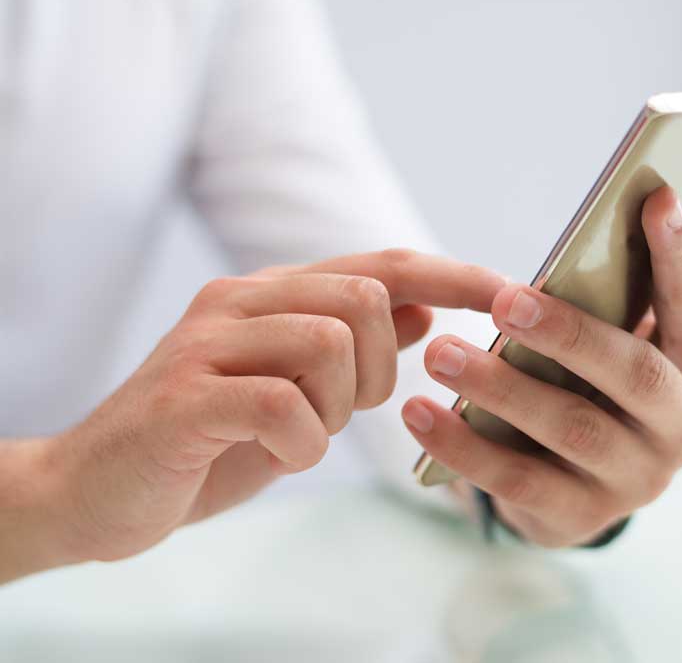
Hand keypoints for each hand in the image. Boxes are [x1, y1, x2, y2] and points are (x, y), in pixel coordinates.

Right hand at [28, 249, 503, 567]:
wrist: (96, 489)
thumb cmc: (208, 440)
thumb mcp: (296, 388)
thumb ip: (353, 343)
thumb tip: (422, 306)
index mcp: (275, 294)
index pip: (384, 263)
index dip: (455, 274)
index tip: (514, 294)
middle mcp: (243, 299)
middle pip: (366, 298)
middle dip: (378, 370)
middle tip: (337, 411)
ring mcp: (209, 341)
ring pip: (330, 342)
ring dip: (335, 408)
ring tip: (297, 434)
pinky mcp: (186, 394)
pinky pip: (283, 405)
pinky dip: (299, 444)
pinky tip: (276, 457)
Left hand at [402, 186, 681, 546]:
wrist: (580, 485)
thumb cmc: (601, 385)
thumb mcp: (633, 336)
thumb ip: (662, 282)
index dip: (680, 256)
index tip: (657, 199)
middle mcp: (681, 427)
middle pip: (635, 374)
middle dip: (570, 334)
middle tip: (505, 300)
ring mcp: (636, 479)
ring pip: (571, 428)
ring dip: (502, 388)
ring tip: (440, 353)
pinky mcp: (580, 517)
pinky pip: (517, 482)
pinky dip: (465, 446)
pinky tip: (419, 413)